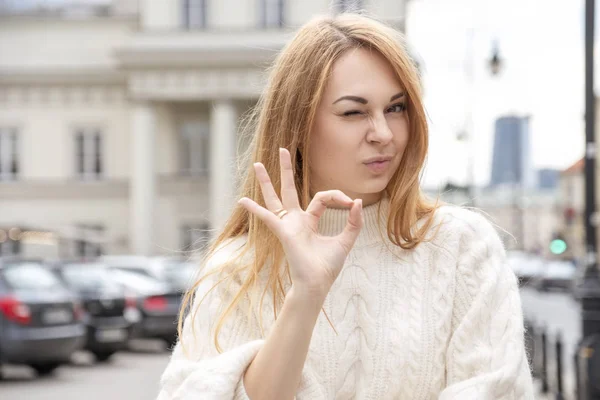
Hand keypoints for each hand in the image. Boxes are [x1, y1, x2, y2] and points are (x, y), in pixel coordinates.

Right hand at [238, 148, 362, 300]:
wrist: (318, 283)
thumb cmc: (328, 266)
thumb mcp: (346, 241)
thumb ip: (353, 222)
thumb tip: (357, 201)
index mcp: (310, 221)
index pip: (322, 197)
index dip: (337, 196)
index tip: (350, 202)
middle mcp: (296, 220)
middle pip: (289, 189)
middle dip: (286, 170)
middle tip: (283, 149)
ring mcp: (288, 224)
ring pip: (275, 197)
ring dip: (267, 181)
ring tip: (257, 164)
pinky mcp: (284, 231)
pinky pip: (268, 217)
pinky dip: (255, 210)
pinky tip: (242, 200)